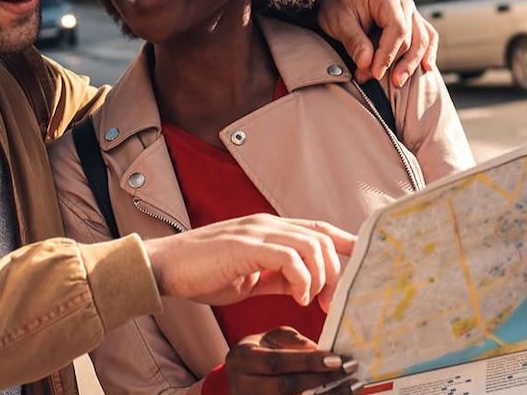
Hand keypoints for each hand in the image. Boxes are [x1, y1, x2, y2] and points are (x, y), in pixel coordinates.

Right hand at [142, 214, 355, 307]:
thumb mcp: (250, 278)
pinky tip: (299, 297)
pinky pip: (289, 256)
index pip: (319, 230)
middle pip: (323, 237)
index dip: (345, 245)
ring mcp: (256, 232)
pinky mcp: (246, 245)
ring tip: (315, 301)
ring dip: (322, 276)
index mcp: (269, 229)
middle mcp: (267, 224)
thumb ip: (278, 277)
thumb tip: (305, 287)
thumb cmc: (202, 273)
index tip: (361, 269)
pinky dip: (302, 278)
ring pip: (312, 244)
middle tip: (334, 302)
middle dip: (338, 270)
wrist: (164, 267)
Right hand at [223, 327, 358, 394]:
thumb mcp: (268, 339)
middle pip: (286, 387)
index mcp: (242, 359)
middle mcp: (242, 385)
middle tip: (350, 372)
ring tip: (351, 387)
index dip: (308, 362)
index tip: (337, 359)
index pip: (277, 362)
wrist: (238, 380)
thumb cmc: (258, 355)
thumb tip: (317, 348)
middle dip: (321, 380)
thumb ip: (291, 341)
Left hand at [315, 0, 438, 87]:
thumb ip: (353, 41)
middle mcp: (404, 0)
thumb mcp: (338, 21)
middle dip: (395, 63)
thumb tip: (366, 64)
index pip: (398, 30)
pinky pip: (427, 36)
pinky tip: (426, 68)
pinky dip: (427, 52)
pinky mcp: (411, 19)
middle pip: (412, 38)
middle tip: (374, 79)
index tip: (375, 73)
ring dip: (412, 63)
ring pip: (423, 39)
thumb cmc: (335, 5)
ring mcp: (410, 9)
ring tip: (397, 83)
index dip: (388, 55)